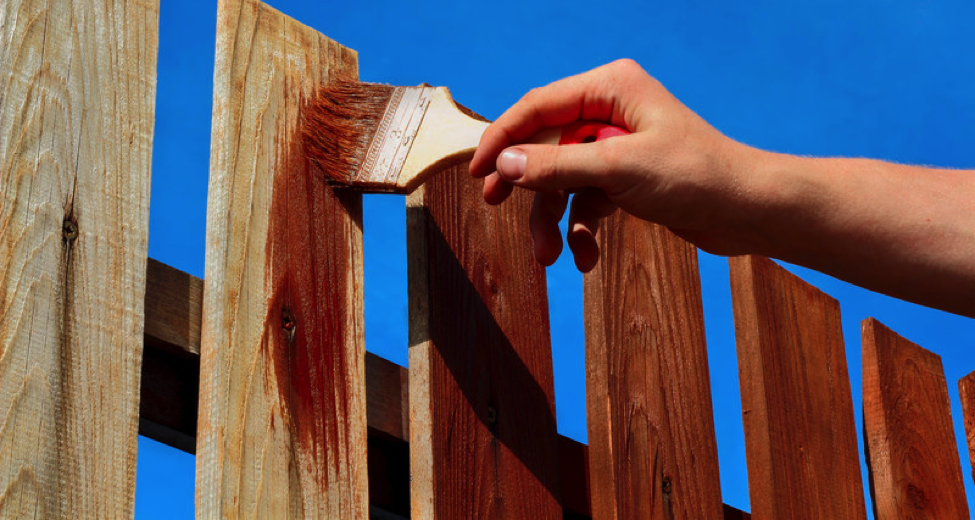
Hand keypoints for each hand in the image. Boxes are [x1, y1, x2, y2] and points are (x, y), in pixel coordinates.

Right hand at [469, 59, 762, 270]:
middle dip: (526, 184)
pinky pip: (587, 202)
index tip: (477, 172)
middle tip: (496, 205)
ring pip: (563, 180)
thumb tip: (504, 162)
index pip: (538, 107)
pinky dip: (582, 230)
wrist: (750, 212)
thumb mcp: (619, 169)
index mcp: (610, 88)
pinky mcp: (627, 179)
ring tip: (548, 256)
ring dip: (552, 218)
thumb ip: (557, 164)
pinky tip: (586, 258)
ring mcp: (618, 147)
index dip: (502, 138)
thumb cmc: (697, 176)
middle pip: (545, 145)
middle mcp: (611, 112)